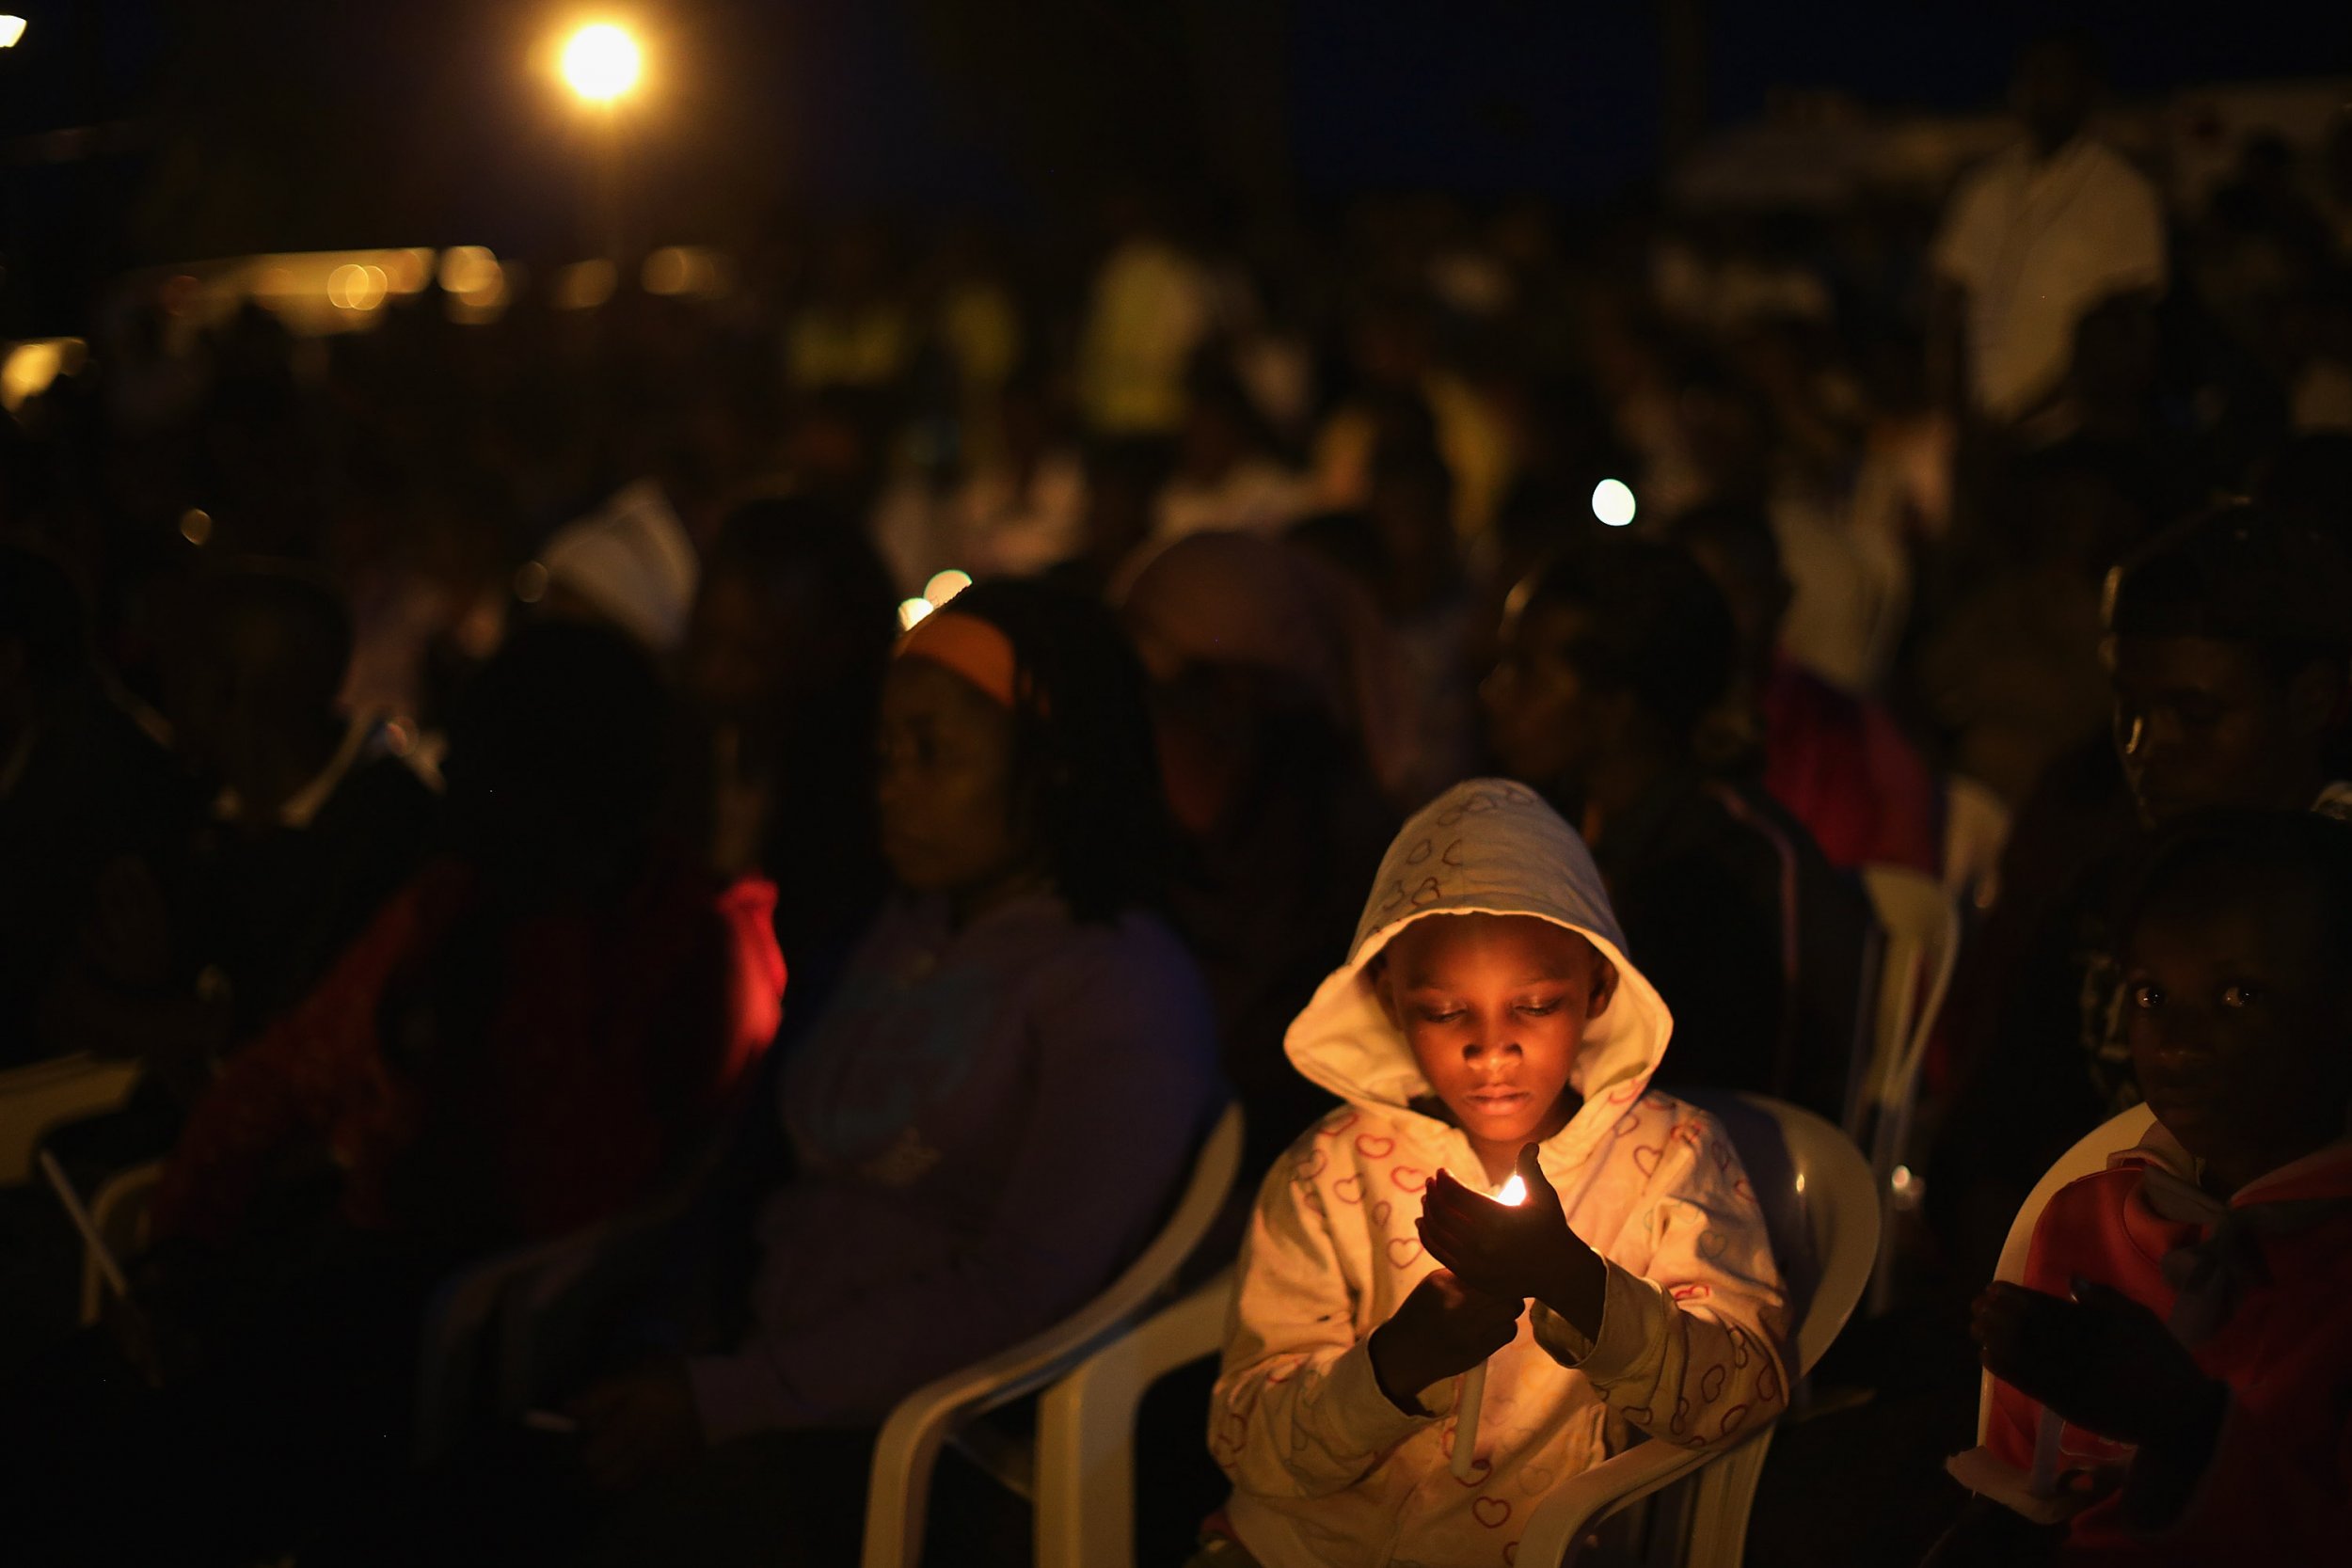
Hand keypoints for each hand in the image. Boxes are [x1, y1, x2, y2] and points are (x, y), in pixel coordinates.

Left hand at [568, 1361, 705, 1489]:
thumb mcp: (635, 1377)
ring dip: (614, 1474)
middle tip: (601, 1445)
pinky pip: (646, 1478)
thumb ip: (599, 1395)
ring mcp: (656, 1465)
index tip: (587, 1431)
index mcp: (625, 1432)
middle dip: (596, 1466)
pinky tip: (644, 1451)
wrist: (721, 1395)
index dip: (582, 1445)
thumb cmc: (672, 1381)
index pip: (588, 1458)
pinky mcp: (673, 1466)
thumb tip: (566, 1410)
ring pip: (622, 1484)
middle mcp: (637, 1456)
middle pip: (602, 1479)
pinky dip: (638, 1471)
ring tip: (617, 1454)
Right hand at [1368, 1268, 1524, 1406]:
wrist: (1403, 1355)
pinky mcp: (1477, 1351)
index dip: (1497, 1272)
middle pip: (1503, 1289)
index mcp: (1441, 1283)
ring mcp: (1466, 1329)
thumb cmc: (1419, 1315)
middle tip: (1503, 1295)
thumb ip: (1459, 1275)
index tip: (1498, 1276)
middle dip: (1507, 1291)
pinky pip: (1508, 1331)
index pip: (1485, 1270)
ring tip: (1497, 1311)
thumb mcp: (1430, 1286)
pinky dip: (1505, 1327)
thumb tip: (1494, 1265)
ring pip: (1511, 1309)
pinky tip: (1493, 1328)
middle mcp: (1454, 1304)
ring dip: (1508, 1310)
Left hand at [1418, 1145, 1604, 1332]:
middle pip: (1443, 1212)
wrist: (1557, 1272)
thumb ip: (1530, 1171)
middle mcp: (1483, 1242)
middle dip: (1433, 1193)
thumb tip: (1530, 1144)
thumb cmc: (1550, 1228)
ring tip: (1426, 1198)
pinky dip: (1427, 1236)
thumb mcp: (1543, 1197)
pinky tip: (1423, 1223)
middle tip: (1430, 1181)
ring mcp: (1475, 1262)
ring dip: (1427, 1212)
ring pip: (1437, 1232)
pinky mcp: (1470, 1276)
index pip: (1458, 1195)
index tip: (1441, 1171)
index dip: (1445, 1180)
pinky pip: (1438, 1253)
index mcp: (1499, 1219)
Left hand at [1973, 1279, 2222, 1451]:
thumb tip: (2071, 1279)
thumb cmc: (2162, 1361)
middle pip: (2026, 1327)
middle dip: (1995, 1314)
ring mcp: (2071, 1377)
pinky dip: (2004, 1367)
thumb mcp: (2141, 1319)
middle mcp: (2079, 1348)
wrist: (2179, 1413)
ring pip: (2021, 1353)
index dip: (2012, 1296)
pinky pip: (2027, 1382)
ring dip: (1993, 1337)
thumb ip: (2105, 1298)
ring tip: (1975, 1328)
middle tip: (1975, 1306)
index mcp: (2096, 1324)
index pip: (2043, 1305)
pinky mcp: (2068, 1403)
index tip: (1992, 1289)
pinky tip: (1987, 1355)